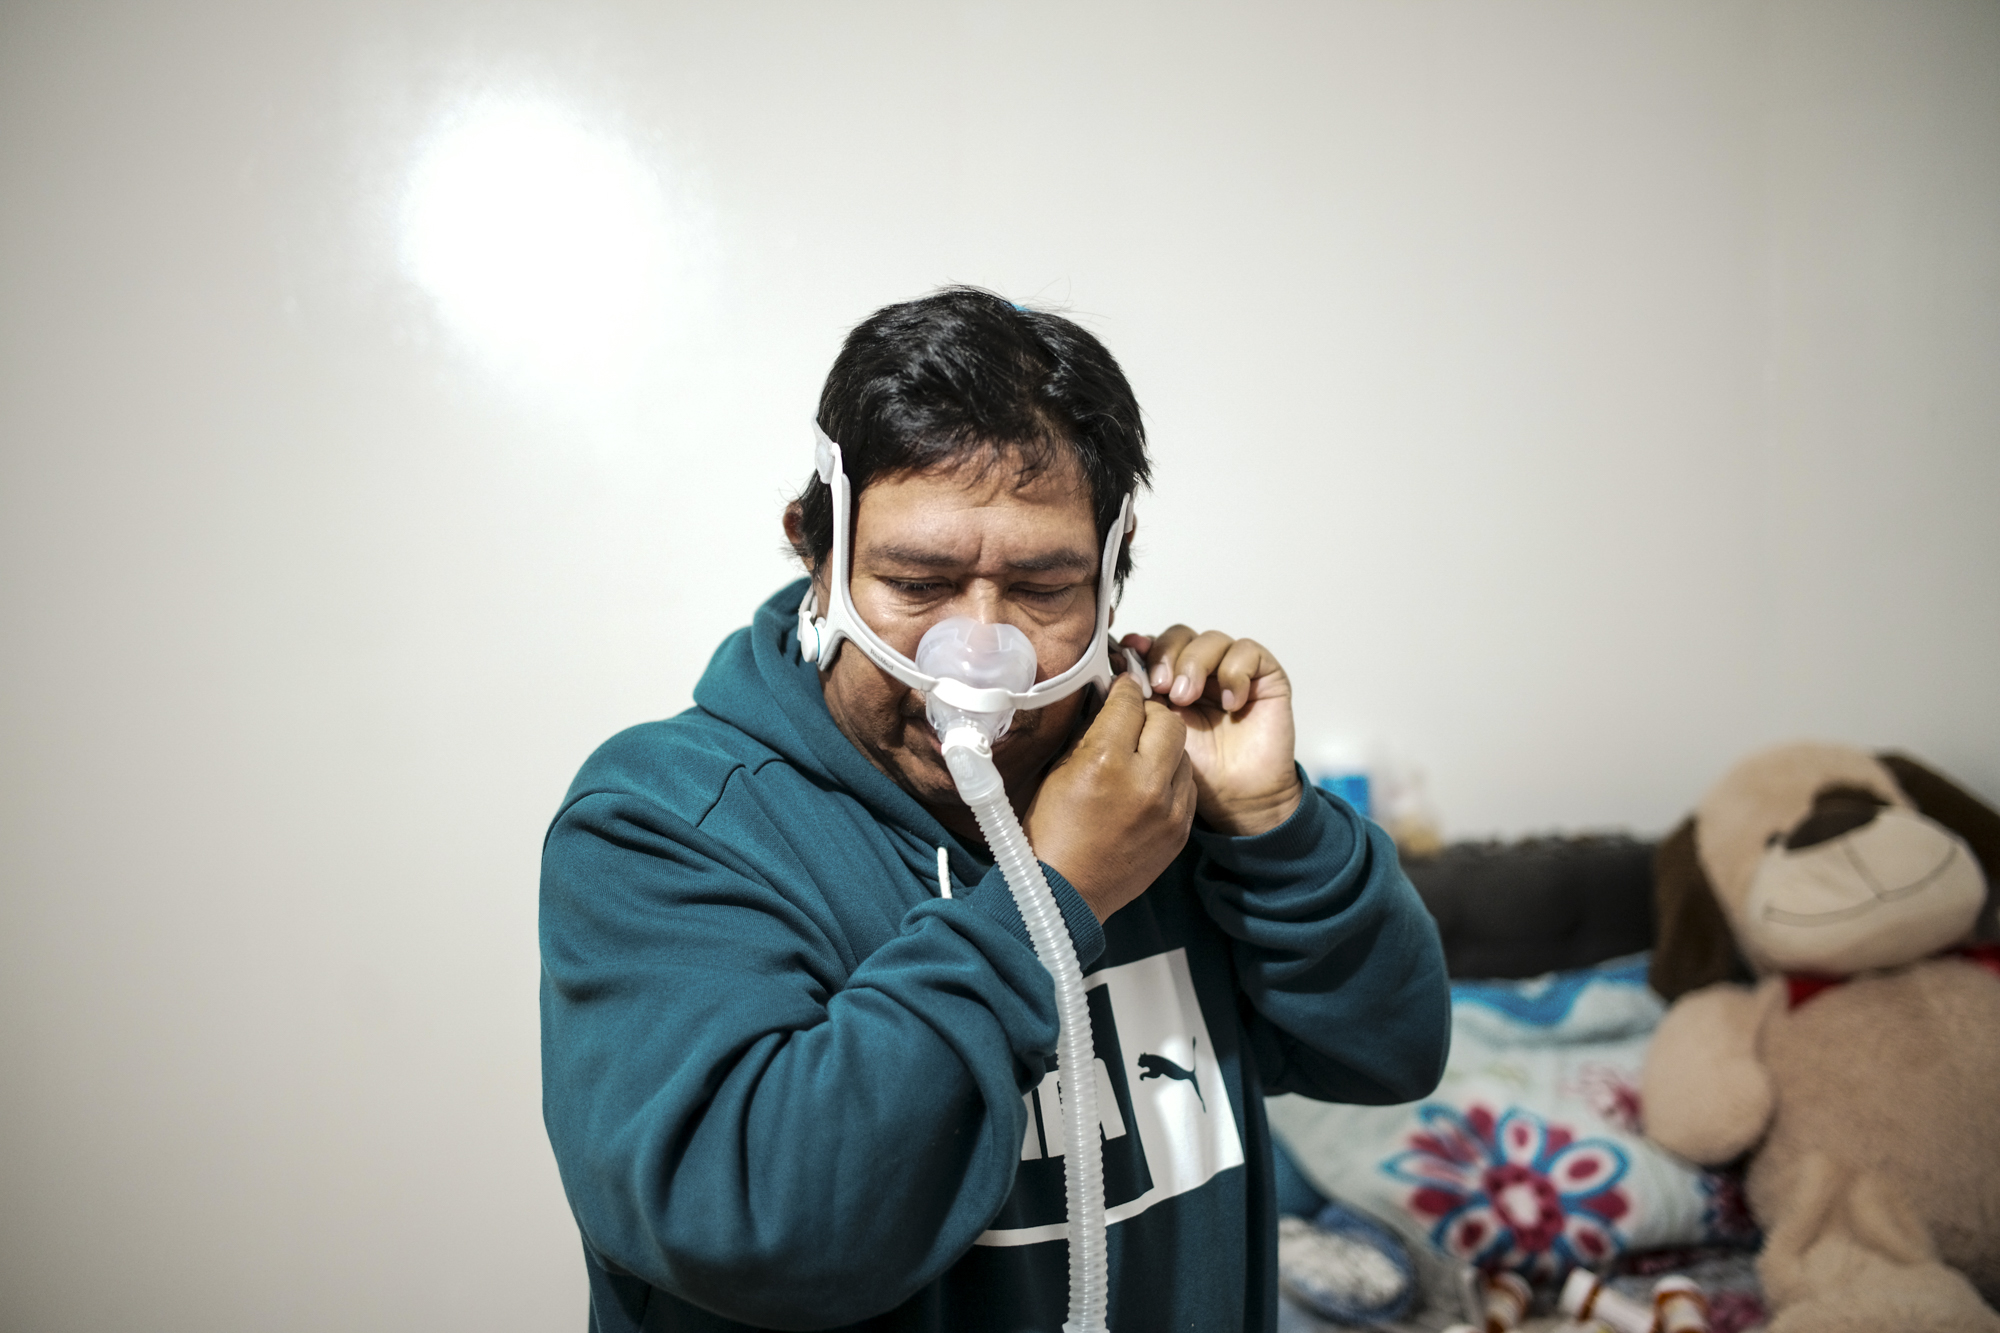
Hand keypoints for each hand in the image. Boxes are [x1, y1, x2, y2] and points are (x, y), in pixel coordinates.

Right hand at [1024, 676, 1196, 922]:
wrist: (1066, 893)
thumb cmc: (1050, 832)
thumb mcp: (1058, 771)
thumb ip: (1088, 734)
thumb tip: (1106, 703)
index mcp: (1107, 762)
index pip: (1129, 703)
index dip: (1123, 690)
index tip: (1120, 687)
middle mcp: (1145, 782)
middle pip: (1169, 721)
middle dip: (1150, 714)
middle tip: (1133, 720)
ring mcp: (1169, 809)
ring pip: (1183, 753)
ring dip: (1164, 747)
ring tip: (1141, 755)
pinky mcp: (1181, 830)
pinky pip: (1187, 787)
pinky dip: (1171, 778)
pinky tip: (1150, 785)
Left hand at [1125, 626, 1300, 836]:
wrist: (1237, 798)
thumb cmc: (1198, 771)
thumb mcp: (1154, 734)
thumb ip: (1137, 702)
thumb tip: (1114, 670)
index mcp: (1170, 680)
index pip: (1154, 644)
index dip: (1141, 646)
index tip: (1129, 655)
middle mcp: (1200, 671)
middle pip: (1179, 635)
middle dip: (1165, 655)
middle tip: (1160, 686)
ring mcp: (1231, 671)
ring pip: (1210, 640)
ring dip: (1194, 664)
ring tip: (1188, 697)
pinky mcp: (1264, 676)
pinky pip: (1247, 652)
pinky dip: (1234, 673)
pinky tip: (1229, 704)